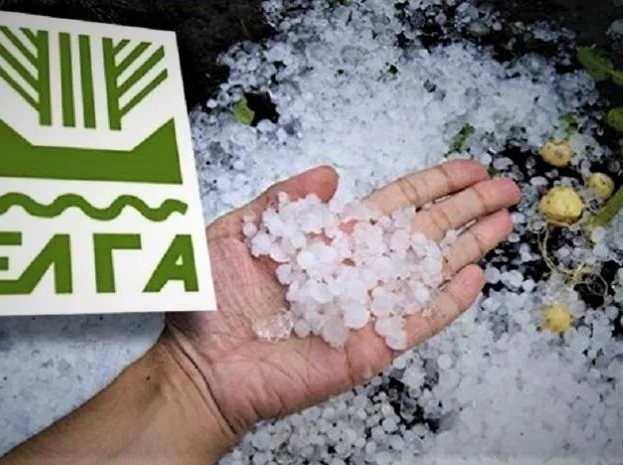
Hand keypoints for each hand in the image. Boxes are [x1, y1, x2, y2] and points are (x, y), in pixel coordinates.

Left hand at [162, 160, 521, 447]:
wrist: (201, 366)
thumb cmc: (211, 302)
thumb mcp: (237, 233)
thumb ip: (283, 200)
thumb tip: (330, 171)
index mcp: (330, 240)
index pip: (394, 205)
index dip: (432, 185)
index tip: (467, 168)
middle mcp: (356, 271)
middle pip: (423, 232)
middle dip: (465, 208)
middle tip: (506, 188)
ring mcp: (366, 309)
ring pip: (428, 272)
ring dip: (468, 247)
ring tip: (504, 222)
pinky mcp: (368, 347)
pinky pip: (416, 322)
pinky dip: (447, 302)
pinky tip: (474, 279)